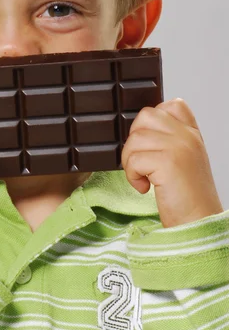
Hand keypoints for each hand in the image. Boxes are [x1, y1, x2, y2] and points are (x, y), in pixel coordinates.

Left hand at [121, 98, 222, 226]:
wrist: (199, 225)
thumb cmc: (187, 198)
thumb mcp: (183, 160)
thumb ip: (168, 140)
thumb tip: (139, 132)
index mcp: (192, 134)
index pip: (171, 104)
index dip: (152, 122)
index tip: (152, 146)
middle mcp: (187, 137)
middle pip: (145, 117)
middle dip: (135, 141)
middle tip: (142, 163)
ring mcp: (179, 147)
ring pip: (135, 138)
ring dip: (130, 161)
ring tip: (144, 178)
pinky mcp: (168, 162)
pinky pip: (134, 159)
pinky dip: (132, 175)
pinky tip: (145, 187)